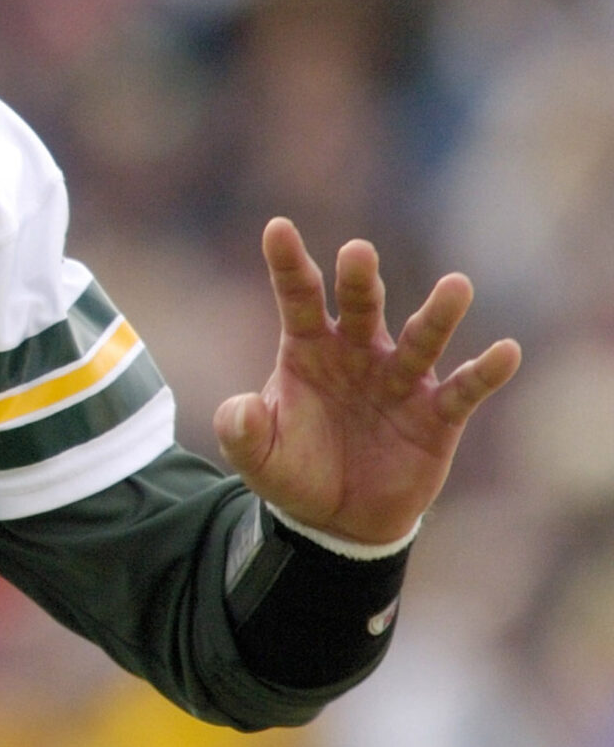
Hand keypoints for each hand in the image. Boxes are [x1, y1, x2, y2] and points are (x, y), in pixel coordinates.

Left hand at [213, 218, 520, 545]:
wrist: (337, 518)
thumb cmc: (294, 471)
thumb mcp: (256, 456)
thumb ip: (240, 430)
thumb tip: (239, 409)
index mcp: (308, 350)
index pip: (298, 298)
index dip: (287, 264)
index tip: (276, 227)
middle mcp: (357, 352)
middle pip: (362, 306)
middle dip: (360, 280)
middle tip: (357, 252)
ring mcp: (400, 379)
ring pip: (421, 337)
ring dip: (438, 314)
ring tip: (456, 285)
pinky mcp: (436, 414)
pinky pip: (464, 389)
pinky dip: (485, 372)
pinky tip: (505, 351)